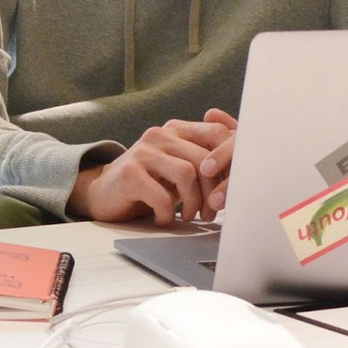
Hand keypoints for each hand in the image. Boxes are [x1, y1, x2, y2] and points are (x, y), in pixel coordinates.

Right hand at [67, 113, 234, 224]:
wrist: (104, 194)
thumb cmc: (149, 183)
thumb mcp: (178, 168)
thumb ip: (204, 162)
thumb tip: (242, 172)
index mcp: (176, 129)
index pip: (217, 133)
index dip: (232, 159)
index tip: (234, 186)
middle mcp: (160, 134)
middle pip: (205, 157)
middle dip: (214, 190)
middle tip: (211, 213)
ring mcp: (143, 151)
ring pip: (187, 174)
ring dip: (194, 203)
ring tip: (189, 217)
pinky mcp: (130, 173)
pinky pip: (163, 196)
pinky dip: (169, 213)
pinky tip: (164, 218)